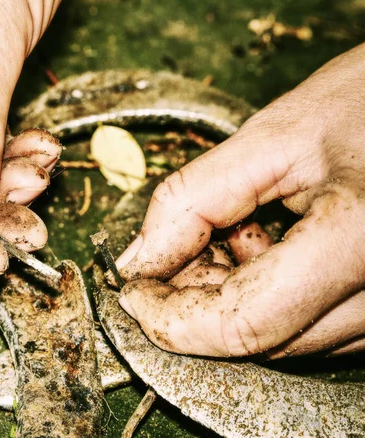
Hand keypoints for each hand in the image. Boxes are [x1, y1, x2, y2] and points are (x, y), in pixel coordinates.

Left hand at [116, 43, 364, 357]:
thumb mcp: (271, 136)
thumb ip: (193, 199)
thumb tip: (141, 259)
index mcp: (358, 238)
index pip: (244, 321)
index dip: (171, 317)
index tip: (134, 290)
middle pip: (258, 339)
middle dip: (193, 301)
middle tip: (171, 251)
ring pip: (280, 340)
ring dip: (227, 297)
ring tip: (229, 230)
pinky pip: (307, 326)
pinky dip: (262, 296)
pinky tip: (261, 244)